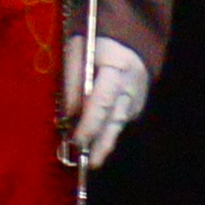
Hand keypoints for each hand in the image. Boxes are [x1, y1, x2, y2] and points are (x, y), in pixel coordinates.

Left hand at [64, 36, 148, 168]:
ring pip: (118, 124)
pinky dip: (107, 131)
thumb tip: (67, 116)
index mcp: (117, 69)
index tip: (76, 140)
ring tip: (92, 161)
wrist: (129, 40)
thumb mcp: (77, 51)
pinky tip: (97, 144)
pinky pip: (119, 121)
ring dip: (104, 143)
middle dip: (100, 143)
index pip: (102, 101)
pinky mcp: (135, 106)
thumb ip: (72, 81)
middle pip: (114, 119)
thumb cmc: (96, 41)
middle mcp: (131, 88)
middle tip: (88, 163)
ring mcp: (137, 98)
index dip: (89, 123)